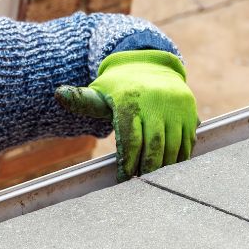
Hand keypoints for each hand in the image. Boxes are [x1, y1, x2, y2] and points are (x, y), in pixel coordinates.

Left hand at [54, 50, 198, 180]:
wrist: (150, 66)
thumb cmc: (119, 87)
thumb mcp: (99, 91)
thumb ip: (82, 100)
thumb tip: (58, 94)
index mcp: (131, 102)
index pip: (130, 139)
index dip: (127, 162)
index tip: (123, 178)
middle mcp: (156, 103)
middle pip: (154, 145)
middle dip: (147, 168)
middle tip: (140, 183)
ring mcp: (176, 107)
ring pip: (173, 145)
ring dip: (165, 166)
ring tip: (154, 178)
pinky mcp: (190, 111)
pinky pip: (187, 140)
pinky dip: (180, 156)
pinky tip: (170, 167)